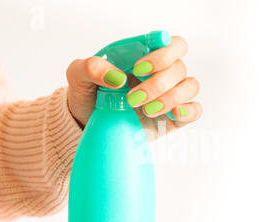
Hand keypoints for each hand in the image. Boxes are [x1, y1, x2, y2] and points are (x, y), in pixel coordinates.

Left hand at [66, 35, 201, 139]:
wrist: (90, 125)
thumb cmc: (89, 94)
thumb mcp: (78, 76)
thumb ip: (91, 68)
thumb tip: (117, 77)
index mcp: (145, 57)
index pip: (171, 44)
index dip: (163, 53)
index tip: (139, 68)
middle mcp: (162, 73)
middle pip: (179, 68)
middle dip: (157, 83)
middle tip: (133, 98)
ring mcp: (170, 95)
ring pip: (190, 86)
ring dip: (170, 98)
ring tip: (146, 110)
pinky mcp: (174, 117)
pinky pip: (195, 110)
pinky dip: (188, 111)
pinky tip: (173, 114)